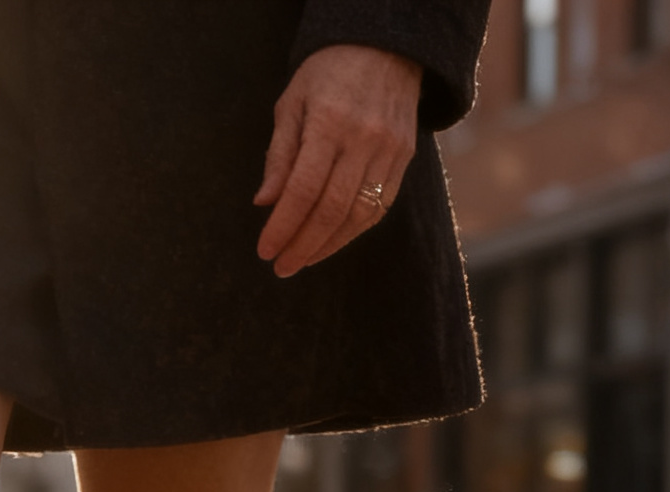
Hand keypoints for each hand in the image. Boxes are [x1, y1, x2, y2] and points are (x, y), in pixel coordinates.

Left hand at [255, 45, 420, 277]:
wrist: (387, 46)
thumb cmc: (328, 73)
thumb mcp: (292, 103)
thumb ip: (279, 154)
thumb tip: (264, 202)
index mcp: (328, 122)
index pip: (302, 190)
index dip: (282, 226)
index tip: (265, 251)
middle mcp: (363, 139)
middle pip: (331, 209)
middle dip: (303, 246)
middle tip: (281, 267)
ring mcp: (388, 150)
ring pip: (358, 214)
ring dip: (328, 246)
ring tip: (303, 260)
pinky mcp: (405, 158)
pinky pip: (379, 207)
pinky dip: (353, 231)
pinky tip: (331, 241)